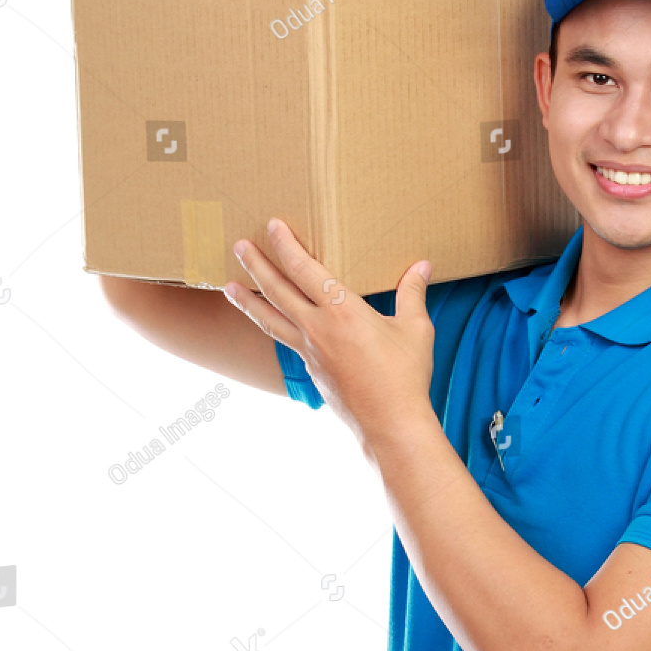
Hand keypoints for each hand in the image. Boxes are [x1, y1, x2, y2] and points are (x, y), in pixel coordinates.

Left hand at [224, 220, 435, 460]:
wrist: (389, 425)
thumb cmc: (405, 377)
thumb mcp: (415, 330)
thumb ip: (413, 294)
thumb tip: (422, 266)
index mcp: (342, 311)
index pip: (304, 269)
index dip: (286, 245)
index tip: (273, 226)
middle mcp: (317, 329)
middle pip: (276, 290)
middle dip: (256, 265)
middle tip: (239, 246)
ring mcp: (309, 352)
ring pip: (270, 320)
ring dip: (247, 301)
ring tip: (228, 288)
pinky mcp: (312, 370)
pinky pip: (286, 341)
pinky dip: (272, 327)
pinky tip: (271, 325)